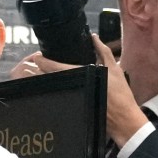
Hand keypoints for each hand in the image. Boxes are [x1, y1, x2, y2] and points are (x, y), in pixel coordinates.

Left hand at [15, 41, 148, 146]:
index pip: (55, 67)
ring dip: (43, 81)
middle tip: (34, 65)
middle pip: (49, 78)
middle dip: (39, 71)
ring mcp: (72, 98)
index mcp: (81, 74)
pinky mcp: (73, 107)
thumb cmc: (120, 94)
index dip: (43, 61)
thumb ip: (102, 51)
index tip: (37, 56)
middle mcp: (74, 86)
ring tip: (37, 74)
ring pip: (52, 88)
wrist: (123, 119)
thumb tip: (94, 37)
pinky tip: (50, 87)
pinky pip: (58, 96)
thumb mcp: (114, 68)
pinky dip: (52, 90)